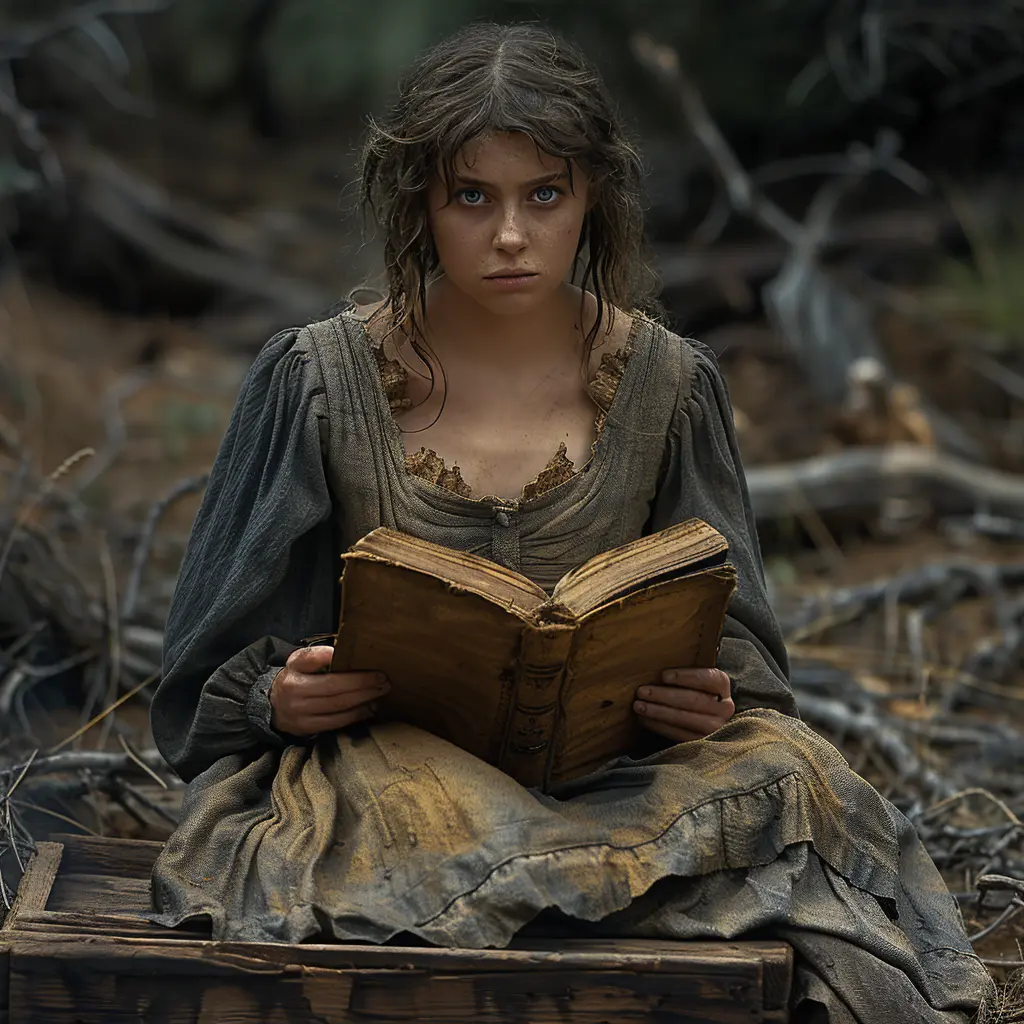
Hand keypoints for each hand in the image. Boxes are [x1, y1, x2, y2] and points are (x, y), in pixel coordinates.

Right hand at [269, 645, 389, 735]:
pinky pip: (336, 723)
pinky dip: (356, 715)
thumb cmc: (294, 679)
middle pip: (334, 688)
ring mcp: (301, 713)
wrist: (271, 706)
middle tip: (383, 679)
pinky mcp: (307, 728)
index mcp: (294, 672)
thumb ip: (317, 656)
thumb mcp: (298, 661)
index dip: (335, 658)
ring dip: (364, 699)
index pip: (315, 661)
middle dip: (362, 683)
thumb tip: (342, 650)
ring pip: (338, 707)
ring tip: (380, 692)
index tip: (364, 659)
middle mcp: (295, 693)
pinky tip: (369, 708)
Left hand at [634, 667, 733, 742]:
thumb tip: (654, 667)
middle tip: (642, 691)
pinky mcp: (702, 741)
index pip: (709, 678)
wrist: (704, 716)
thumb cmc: (691, 689)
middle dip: (664, 695)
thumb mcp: (693, 679)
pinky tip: (644, 719)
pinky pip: (679, 734)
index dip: (686, 677)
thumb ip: (682, 674)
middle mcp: (723, 707)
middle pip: (694, 700)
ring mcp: (715, 727)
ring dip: (658, 712)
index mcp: (722, 685)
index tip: (664, 676)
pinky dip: (659, 726)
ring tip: (639, 706)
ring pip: (685, 718)